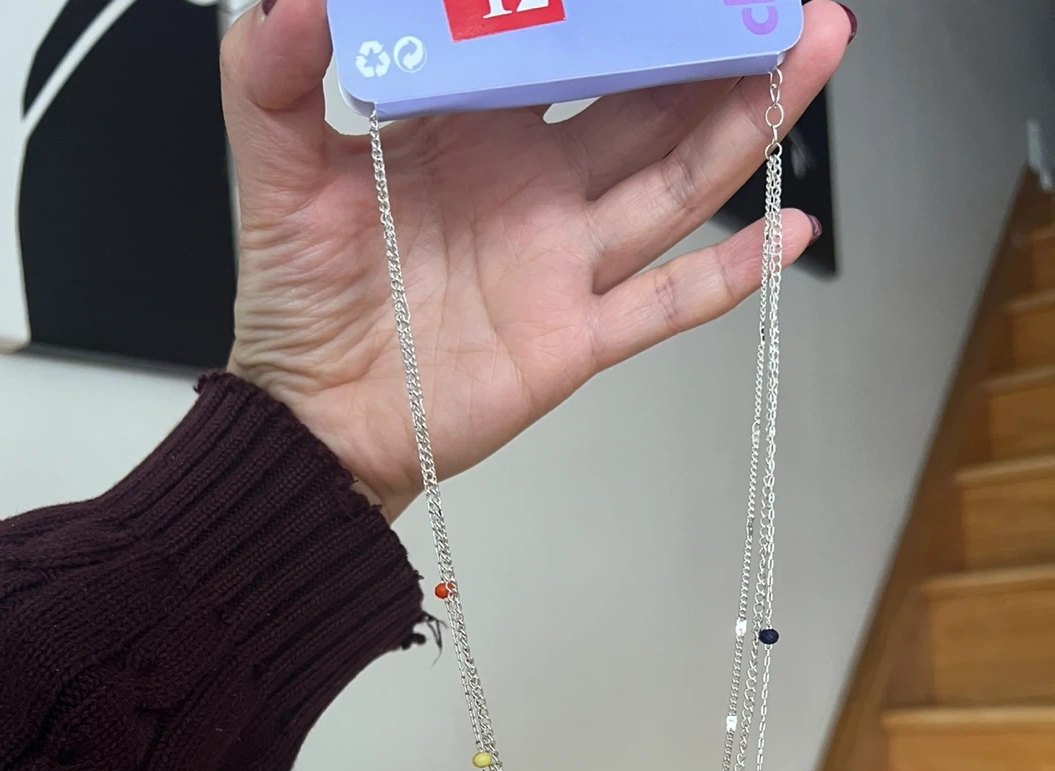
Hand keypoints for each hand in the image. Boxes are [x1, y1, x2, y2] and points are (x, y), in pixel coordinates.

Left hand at [222, 0, 850, 520]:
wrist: (314, 420)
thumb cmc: (297, 300)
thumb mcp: (272, 172)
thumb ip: (271, 77)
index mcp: (478, 129)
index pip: (567, 47)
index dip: (622, 7)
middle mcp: (538, 186)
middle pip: (648, 102)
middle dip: (715, 43)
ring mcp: (565, 262)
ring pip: (674, 182)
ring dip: (744, 123)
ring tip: (807, 53)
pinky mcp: (576, 339)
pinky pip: (665, 304)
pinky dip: (729, 276)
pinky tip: (790, 232)